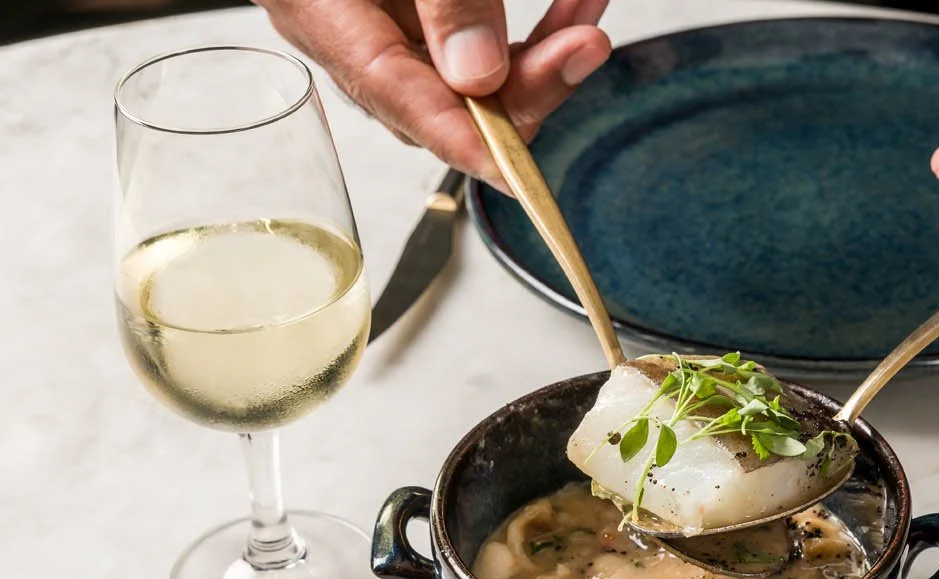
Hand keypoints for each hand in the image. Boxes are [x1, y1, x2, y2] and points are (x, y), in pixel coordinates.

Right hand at [254, 0, 612, 189]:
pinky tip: (576, 5)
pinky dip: (531, 30)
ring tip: (590, 21)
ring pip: (467, 73)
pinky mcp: (414, 7)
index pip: (393, 95)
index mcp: (316, 4)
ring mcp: (379, 16)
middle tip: (584, 51)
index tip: (518, 171)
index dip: (460, 142)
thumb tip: (477, 76)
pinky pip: (475, 37)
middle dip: (522, 86)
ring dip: (539, 55)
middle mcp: (343, 24)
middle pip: (437, 96)